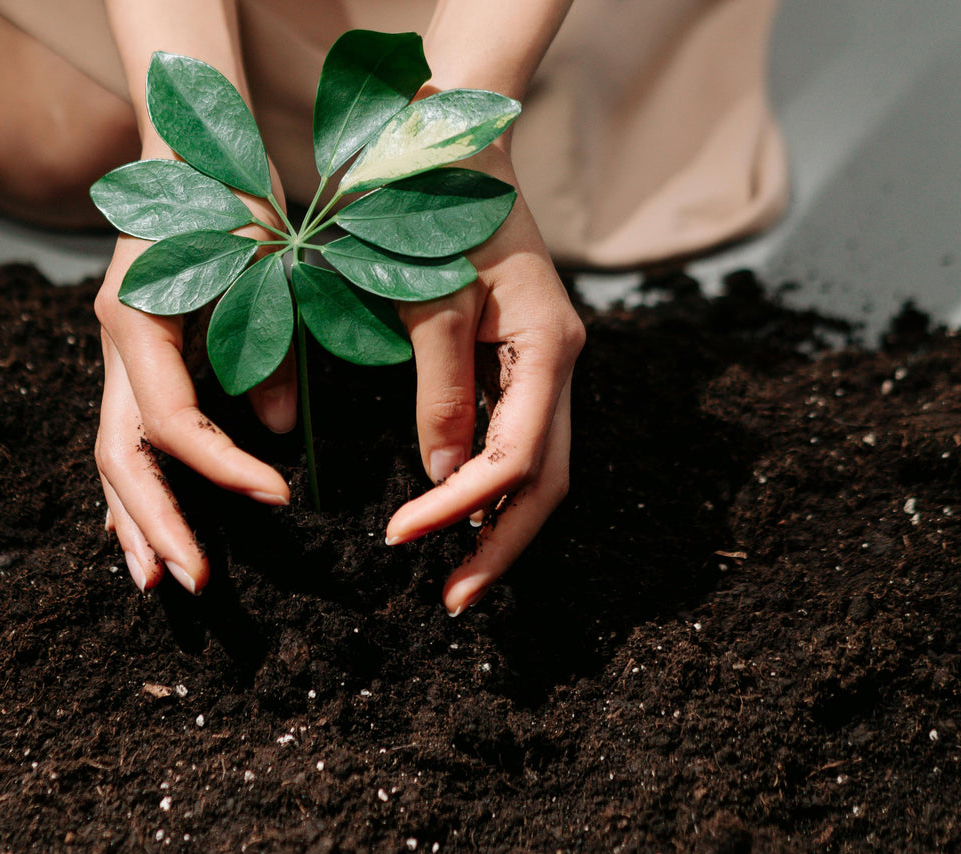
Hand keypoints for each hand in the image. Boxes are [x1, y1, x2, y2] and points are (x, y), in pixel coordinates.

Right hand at [93, 166, 296, 593]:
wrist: (190, 147)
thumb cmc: (231, 195)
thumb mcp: (263, 267)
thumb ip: (269, 346)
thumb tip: (280, 430)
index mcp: (137, 319)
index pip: (173, 423)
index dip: (223, 469)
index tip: (280, 499)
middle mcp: (115, 343)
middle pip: (122, 456)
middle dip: (157, 524)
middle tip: (194, 582)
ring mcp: (116, 354)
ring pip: (112, 455)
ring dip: (134, 520)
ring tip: (157, 581)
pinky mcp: (132, 359)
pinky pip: (126, 436)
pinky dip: (138, 487)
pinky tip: (144, 531)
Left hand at [384, 146, 585, 615]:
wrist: (453, 146)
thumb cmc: (438, 207)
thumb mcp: (433, 295)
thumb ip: (440, 386)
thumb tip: (441, 477)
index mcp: (550, 344)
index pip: (517, 457)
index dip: (460, 508)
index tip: (400, 536)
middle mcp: (560, 363)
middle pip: (547, 481)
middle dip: (500, 546)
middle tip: (451, 600)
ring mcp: (546, 365)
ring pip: (539, 468)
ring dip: (498, 526)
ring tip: (455, 575)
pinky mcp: (522, 363)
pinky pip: (518, 441)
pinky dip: (488, 488)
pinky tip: (457, 516)